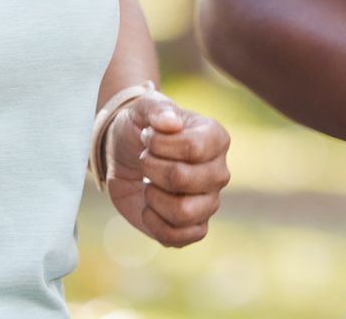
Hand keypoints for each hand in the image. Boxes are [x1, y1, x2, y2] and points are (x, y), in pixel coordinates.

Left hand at [104, 91, 230, 246]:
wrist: (126, 156)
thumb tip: (170, 123)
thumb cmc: (142, 129)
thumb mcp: (144, 108)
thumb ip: (157, 110)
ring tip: (149, 186)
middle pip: (183, 179)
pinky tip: (149, 208)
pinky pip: (179, 238)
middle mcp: (219, 172)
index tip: (148, 137)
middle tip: (144, 160)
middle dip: (151, 168)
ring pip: (183, 213)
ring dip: (153, 198)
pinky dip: (155, 225)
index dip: (159, 145)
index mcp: (216, 138)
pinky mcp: (194, 227)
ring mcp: (209, 202)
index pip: (192, 148)